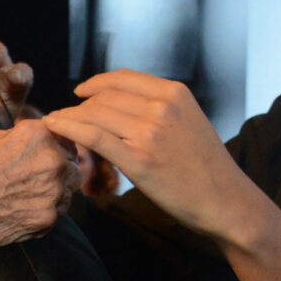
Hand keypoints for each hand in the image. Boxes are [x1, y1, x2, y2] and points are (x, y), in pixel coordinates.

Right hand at [0, 121, 80, 278]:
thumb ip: (22, 139)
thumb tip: (38, 141)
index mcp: (37, 135)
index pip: (65, 138)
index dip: (56, 148)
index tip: (46, 157)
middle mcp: (51, 160)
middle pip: (71, 167)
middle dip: (58, 173)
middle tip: (34, 182)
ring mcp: (52, 192)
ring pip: (67, 193)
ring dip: (54, 194)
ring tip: (26, 199)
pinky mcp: (46, 220)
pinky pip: (55, 215)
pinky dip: (43, 215)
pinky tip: (20, 213)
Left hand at [43, 71, 280, 280]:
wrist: (227, 201)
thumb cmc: (206, 167)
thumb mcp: (187, 122)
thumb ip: (158, 108)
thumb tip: (119, 104)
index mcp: (175, 93)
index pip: (123, 79)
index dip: (96, 83)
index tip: (81, 92)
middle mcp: (162, 107)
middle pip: (105, 97)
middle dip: (81, 107)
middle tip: (67, 118)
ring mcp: (150, 133)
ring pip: (95, 114)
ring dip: (70, 118)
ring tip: (56, 124)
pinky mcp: (138, 160)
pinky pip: (93, 136)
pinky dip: (68, 127)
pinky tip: (53, 125)